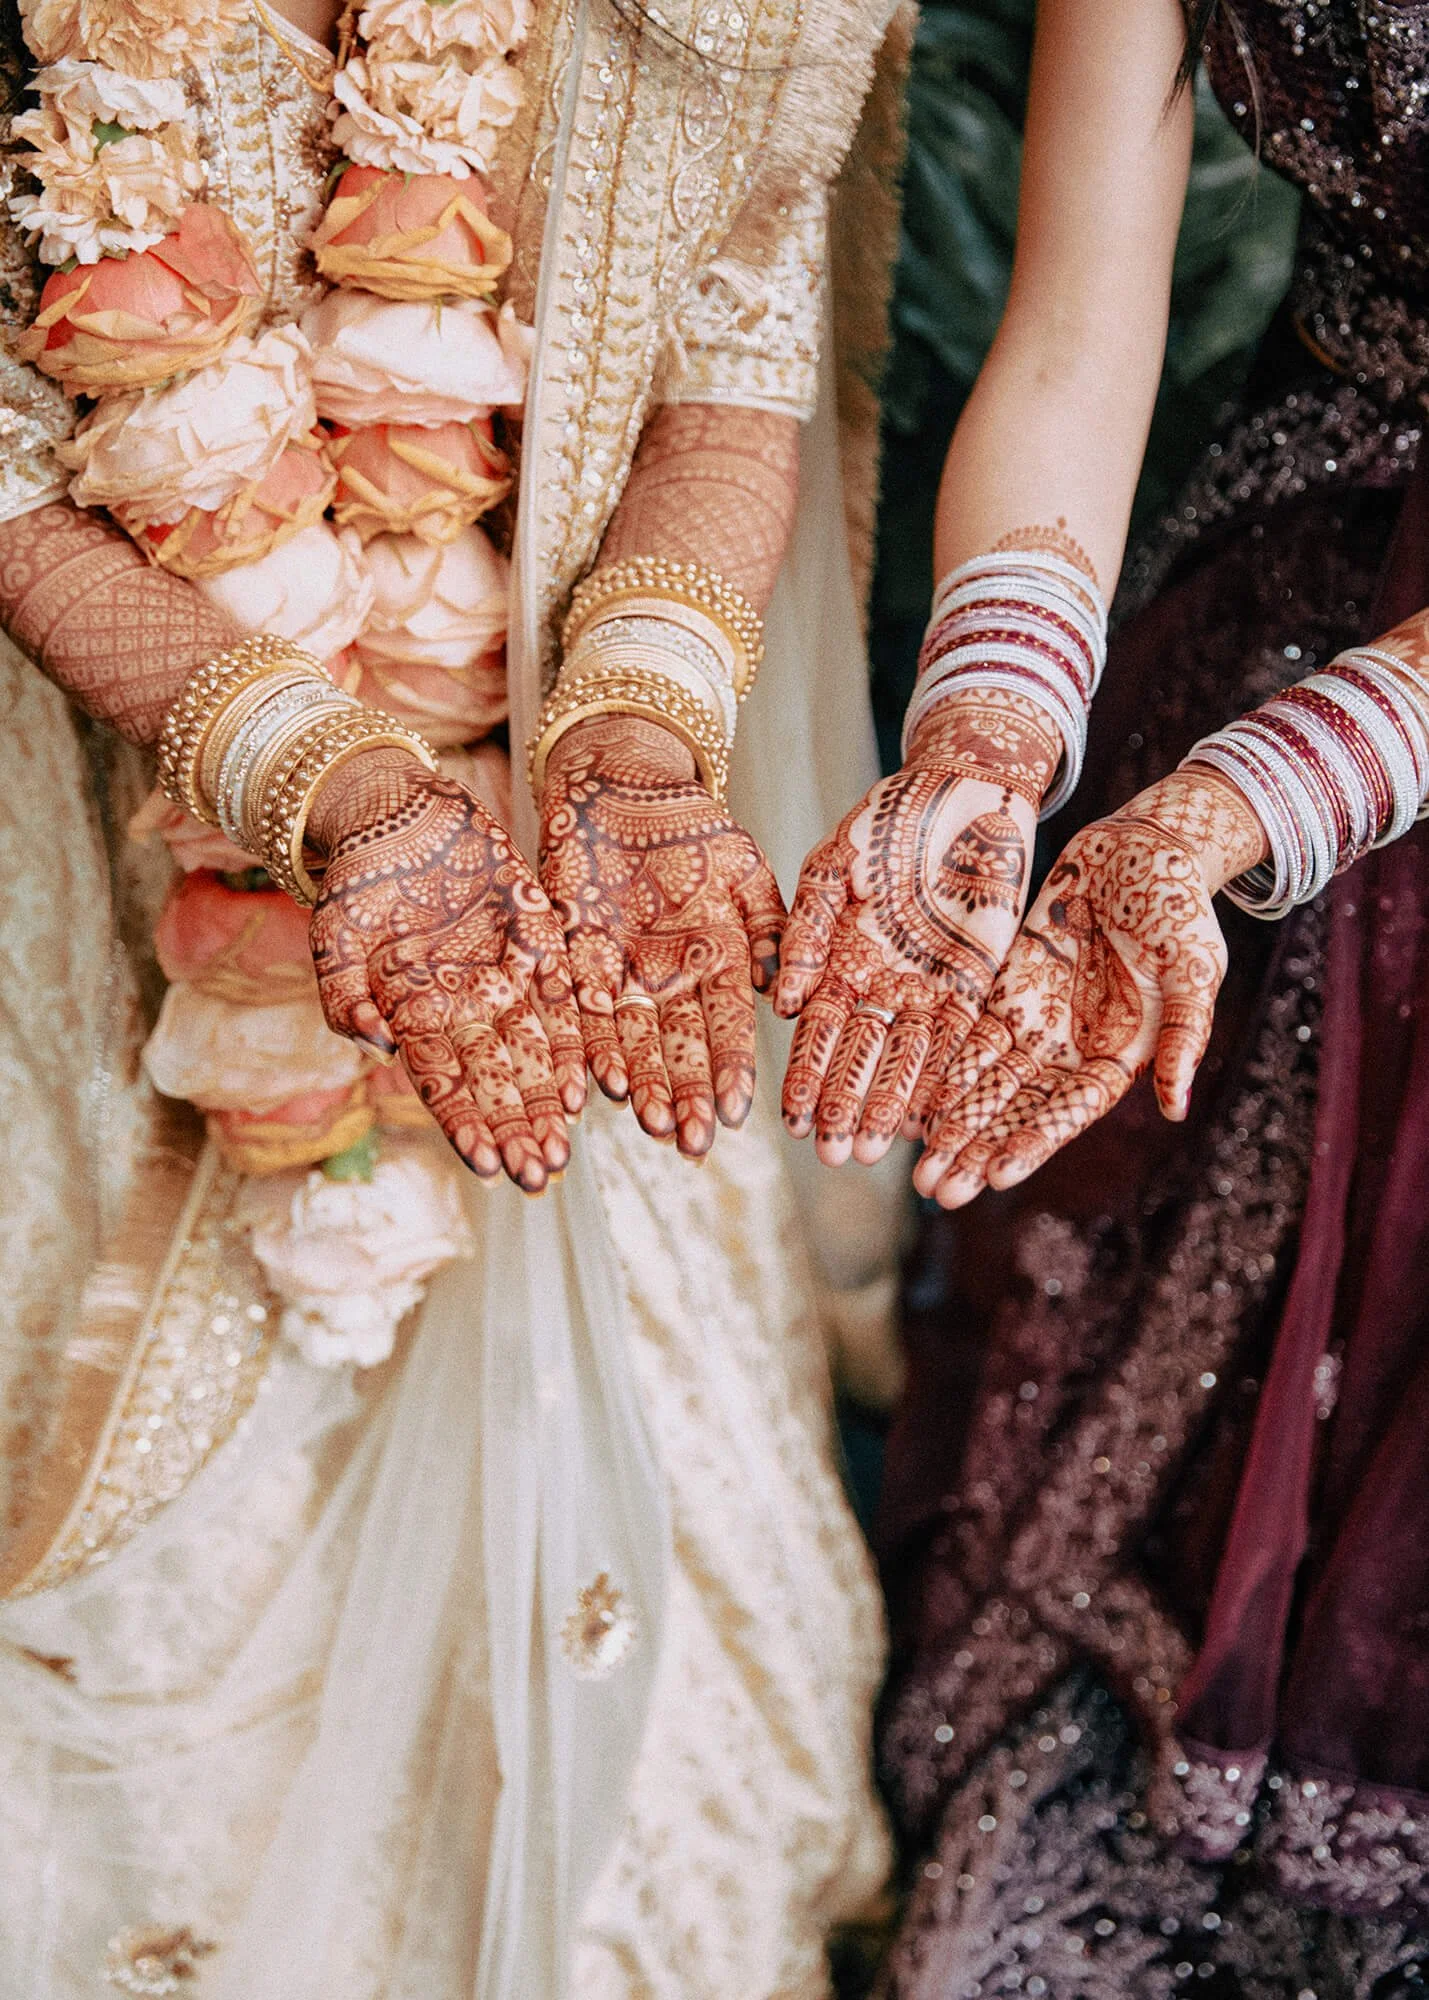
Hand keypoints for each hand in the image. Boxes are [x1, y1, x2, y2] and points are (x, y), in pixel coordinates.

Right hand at [308, 750, 584, 1193]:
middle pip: (495, 1077)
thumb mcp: (333, 933)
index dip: (464, 1125)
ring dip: (550, 1099)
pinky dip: (577, 1036)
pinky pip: (564, 994)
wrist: (396, 814)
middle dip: (515, 1128)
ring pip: (535, 1048)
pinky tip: (592, 1080)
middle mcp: (465, 1004)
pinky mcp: (539, 937)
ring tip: (566, 1145)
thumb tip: (375, 1044)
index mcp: (415, 1013)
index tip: (486, 1167)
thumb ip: (343, 993)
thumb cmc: (356, 878)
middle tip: (539, 1173)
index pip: (442, 1082)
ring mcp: (504, 974)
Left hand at [538, 715, 785, 1158]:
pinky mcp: (576, 961)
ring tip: (653, 1125)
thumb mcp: (740, 864)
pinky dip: (590, 1050)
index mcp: (720, 961)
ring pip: (633, 1043)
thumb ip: (767, 922)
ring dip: (644, 1086)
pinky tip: (598, 1085)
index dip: (731, 1071)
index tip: (734, 1112)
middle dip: (686, 1097)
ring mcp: (623, 975)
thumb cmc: (690, 821)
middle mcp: (672, 980)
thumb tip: (781, 986)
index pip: (729, 1027)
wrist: (620, 783)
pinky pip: (582, 1014)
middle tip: (690, 1143)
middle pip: (681, 1049)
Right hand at [773, 693, 1058, 1165]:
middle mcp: (880, 984)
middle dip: (845, 1106)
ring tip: (874, 1150)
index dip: (806, 1077)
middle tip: (834, 1156)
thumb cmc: (884, 821)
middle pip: (860, 1057)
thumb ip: (807, 931)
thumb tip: (783, 1003)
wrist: (960, 791)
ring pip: (907, 1058)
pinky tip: (934, 1116)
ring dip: (890, 1105)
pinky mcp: (975, 982)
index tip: (794, 1123)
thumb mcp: (833, 868)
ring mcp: (928, 986)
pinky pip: (960, 1038)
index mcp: (837, 960)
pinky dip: (947, 1077)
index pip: (818, 1033)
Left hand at [913, 769, 1266, 1206]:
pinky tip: (911, 1098)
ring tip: (916, 1166)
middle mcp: (1072, 1045)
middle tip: (935, 1191)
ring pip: (986, 1079)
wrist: (1146, 846)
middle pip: (1017, 1107)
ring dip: (953, 1121)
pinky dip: (944, 1065)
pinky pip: (969, 1031)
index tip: (996, 1177)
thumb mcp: (1194, 969)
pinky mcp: (1010, 985)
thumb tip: (1174, 1107)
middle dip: (977, 1148)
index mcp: (1119, 1052)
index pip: (1068, 1110)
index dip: (1033, 1142)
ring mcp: (1038, 1017)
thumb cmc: (1181, 906)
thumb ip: (1182, 1036)